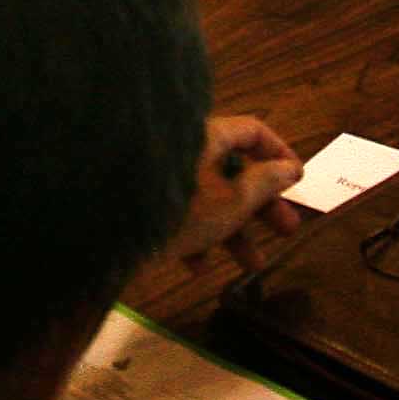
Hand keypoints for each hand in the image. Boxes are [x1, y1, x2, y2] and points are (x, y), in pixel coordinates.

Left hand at [156, 115, 301, 273]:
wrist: (102, 232)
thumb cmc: (179, 210)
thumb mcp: (232, 202)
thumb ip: (264, 184)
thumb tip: (289, 168)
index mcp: (206, 137)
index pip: (252, 132)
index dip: (279, 155)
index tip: (297, 181)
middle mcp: (184, 149)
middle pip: (233, 171)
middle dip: (262, 205)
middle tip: (287, 230)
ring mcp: (160, 176)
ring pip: (207, 197)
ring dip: (233, 230)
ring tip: (252, 263)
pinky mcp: (141, 203)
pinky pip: (176, 214)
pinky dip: (194, 236)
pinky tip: (196, 267)